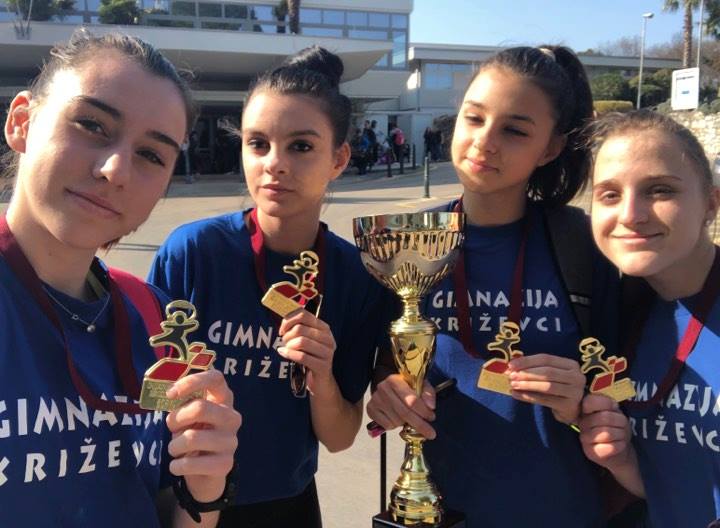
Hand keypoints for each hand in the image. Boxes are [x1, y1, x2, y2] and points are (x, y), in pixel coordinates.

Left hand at [165, 369, 240, 501]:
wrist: (206, 473)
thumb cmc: (194, 434)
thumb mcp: (189, 416)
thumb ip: (182, 403)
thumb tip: (169, 394)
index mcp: (223, 400)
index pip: (215, 378)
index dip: (192, 381)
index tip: (170, 394)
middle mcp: (231, 418)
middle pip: (200, 408)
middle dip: (176, 419)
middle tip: (172, 428)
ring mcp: (230, 441)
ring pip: (191, 437)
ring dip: (174, 446)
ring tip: (176, 449)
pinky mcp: (224, 464)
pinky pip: (190, 463)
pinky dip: (176, 465)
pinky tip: (179, 465)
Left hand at [277, 309, 335, 394]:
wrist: (320, 382)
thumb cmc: (309, 357)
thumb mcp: (305, 340)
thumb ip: (297, 328)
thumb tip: (283, 321)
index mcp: (324, 328)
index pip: (304, 315)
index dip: (288, 320)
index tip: (282, 330)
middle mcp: (328, 338)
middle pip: (300, 328)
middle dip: (287, 336)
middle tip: (284, 343)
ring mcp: (327, 352)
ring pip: (301, 341)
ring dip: (289, 345)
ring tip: (286, 349)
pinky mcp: (323, 366)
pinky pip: (302, 356)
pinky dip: (289, 354)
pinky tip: (283, 353)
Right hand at [366, 375, 435, 438]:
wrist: (388, 385)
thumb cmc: (407, 386)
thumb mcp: (420, 384)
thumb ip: (428, 393)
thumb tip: (431, 407)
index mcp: (395, 380)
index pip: (412, 400)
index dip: (423, 411)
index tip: (432, 417)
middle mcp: (383, 388)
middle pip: (404, 413)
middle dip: (419, 424)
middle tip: (431, 433)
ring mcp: (375, 399)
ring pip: (396, 421)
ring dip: (407, 424)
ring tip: (410, 418)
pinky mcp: (370, 409)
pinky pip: (387, 425)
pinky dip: (395, 426)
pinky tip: (398, 418)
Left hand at [507, 353, 584, 423]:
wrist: (571, 409)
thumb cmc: (557, 387)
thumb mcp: (551, 374)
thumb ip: (535, 368)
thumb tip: (511, 366)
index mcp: (571, 364)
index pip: (546, 359)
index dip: (527, 361)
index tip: (510, 365)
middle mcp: (576, 377)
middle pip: (547, 372)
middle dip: (526, 373)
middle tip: (510, 375)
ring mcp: (575, 392)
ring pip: (547, 386)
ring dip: (527, 385)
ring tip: (513, 385)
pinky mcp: (568, 406)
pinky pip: (545, 400)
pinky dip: (528, 397)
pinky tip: (516, 395)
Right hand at [578, 394, 633, 470]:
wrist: (619, 451)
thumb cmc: (616, 428)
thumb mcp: (614, 412)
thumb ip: (610, 405)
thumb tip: (613, 406)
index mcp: (585, 410)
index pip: (589, 401)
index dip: (606, 403)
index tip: (614, 408)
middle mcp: (582, 423)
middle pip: (604, 417)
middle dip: (621, 421)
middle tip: (623, 426)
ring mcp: (584, 439)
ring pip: (607, 433)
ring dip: (621, 434)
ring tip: (622, 435)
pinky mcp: (591, 453)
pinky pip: (609, 448)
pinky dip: (620, 445)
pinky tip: (620, 445)